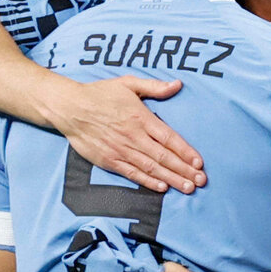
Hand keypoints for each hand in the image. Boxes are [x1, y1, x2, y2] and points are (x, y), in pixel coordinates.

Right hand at [40, 75, 206, 193]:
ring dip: (171, 179)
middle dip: (184, 170)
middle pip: (164, 157)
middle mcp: (133, 136)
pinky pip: (132, 174)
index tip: (199, 163)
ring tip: (188, 188)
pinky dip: (148, 182)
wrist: (69, 107)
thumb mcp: (128, 83)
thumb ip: (154, 86)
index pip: (169, 138)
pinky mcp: (109, 160)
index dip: (186, 151)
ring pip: (151, 168)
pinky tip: (162, 188)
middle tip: (201, 182)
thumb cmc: (100, 94)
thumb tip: (177, 84)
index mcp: (140, 117)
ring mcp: (121, 150)